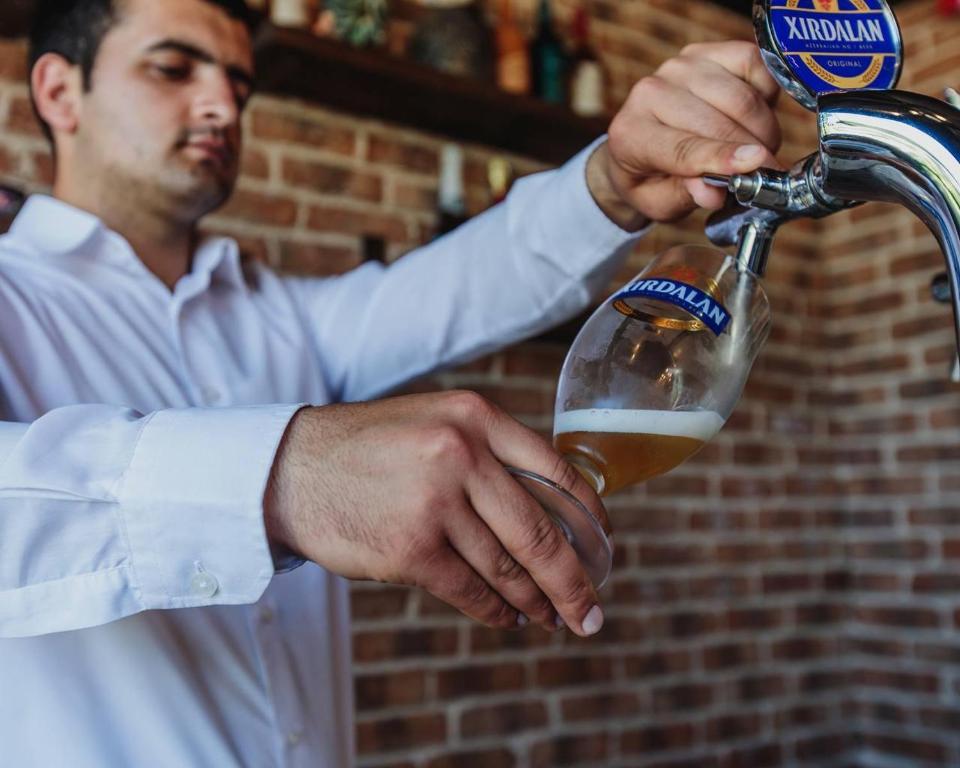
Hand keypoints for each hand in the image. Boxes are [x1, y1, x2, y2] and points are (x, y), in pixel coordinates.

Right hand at [263, 391, 608, 636]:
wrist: (292, 469)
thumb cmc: (367, 448)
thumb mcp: (434, 423)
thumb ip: (488, 453)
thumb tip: (550, 507)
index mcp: (476, 417)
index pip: (556, 470)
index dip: (590, 515)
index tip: (605, 544)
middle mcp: (461, 454)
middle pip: (541, 531)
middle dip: (574, 581)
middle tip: (592, 612)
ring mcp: (435, 502)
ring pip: (508, 566)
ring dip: (536, 600)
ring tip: (553, 617)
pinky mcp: (410, 548)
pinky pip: (470, 590)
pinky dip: (496, 609)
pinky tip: (508, 616)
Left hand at [586, 40, 782, 228]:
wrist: (640, 142)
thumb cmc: (650, 177)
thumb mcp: (659, 202)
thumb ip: (685, 195)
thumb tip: (713, 192)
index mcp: (631, 134)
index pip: (684, 147)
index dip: (722, 156)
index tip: (757, 163)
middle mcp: (650, 92)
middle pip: (720, 123)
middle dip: (753, 152)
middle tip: (764, 172)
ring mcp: (680, 67)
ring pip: (742, 97)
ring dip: (762, 128)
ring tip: (756, 147)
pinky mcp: (706, 51)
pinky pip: (752, 64)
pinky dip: (765, 91)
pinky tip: (754, 113)